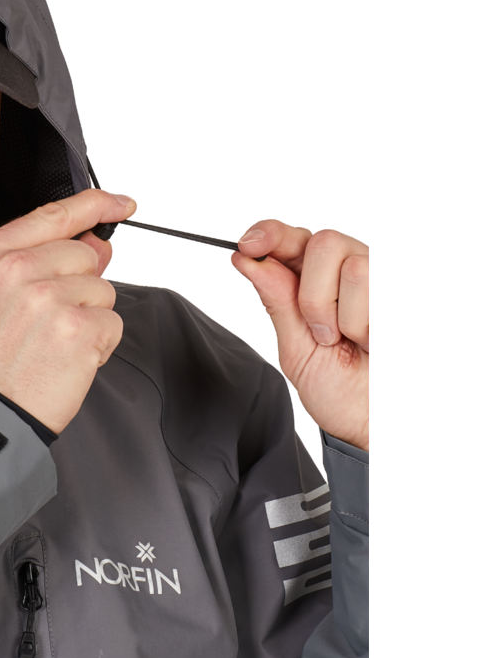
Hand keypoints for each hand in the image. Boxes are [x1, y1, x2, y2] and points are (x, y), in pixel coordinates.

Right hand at [0, 189, 135, 432]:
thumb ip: (40, 259)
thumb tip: (96, 243)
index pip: (54, 214)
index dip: (95, 204)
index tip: (121, 203)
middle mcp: (16, 269)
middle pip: (84, 255)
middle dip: (79, 285)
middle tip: (47, 322)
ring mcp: (48, 298)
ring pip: (102, 290)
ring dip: (89, 317)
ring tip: (52, 343)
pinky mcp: (78, 329)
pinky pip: (112, 322)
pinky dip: (98, 344)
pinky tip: (66, 359)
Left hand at [232, 222, 368, 450]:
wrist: (379, 424)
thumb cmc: (341, 391)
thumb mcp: (296, 349)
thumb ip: (277, 301)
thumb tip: (247, 259)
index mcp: (313, 281)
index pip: (291, 239)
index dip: (270, 233)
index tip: (248, 246)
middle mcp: (348, 272)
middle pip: (323, 242)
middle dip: (314, 295)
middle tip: (324, 334)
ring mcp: (384, 280)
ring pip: (354, 267)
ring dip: (347, 318)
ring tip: (358, 343)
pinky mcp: (410, 294)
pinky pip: (382, 289)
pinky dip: (371, 326)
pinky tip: (378, 343)